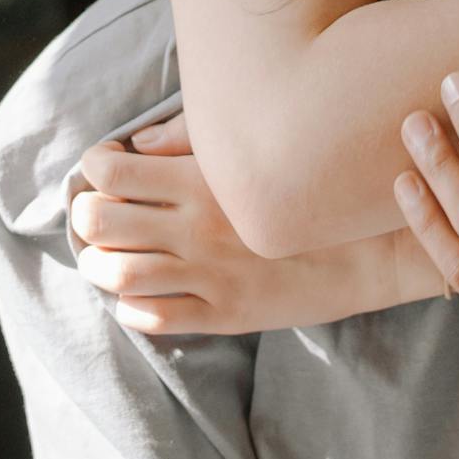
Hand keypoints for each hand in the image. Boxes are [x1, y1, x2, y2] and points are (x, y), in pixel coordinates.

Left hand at [73, 115, 416, 333]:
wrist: (373, 247)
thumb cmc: (312, 187)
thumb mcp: (256, 150)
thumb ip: (194, 140)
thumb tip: (139, 143)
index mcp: (201, 179)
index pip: (110, 171)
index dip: (94, 168)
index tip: (106, 170)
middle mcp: (196, 227)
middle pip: (99, 221)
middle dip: (85, 217)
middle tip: (96, 216)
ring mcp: (209, 274)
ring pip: (117, 273)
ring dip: (97, 265)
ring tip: (104, 259)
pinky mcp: (225, 313)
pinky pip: (152, 318)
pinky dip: (130, 307)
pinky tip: (139, 295)